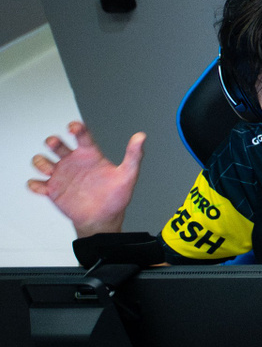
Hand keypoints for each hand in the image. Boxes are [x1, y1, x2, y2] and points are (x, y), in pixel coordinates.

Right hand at [28, 122, 145, 236]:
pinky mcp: (52, 190)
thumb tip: (141, 137)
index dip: (76, 128)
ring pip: (41, 161)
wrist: (104, 219)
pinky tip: (43, 188)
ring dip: (41, 162)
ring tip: (49, 170)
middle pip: (56, 145)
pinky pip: (36, 184)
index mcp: (90, 155)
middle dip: (52, 141)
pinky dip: (35, 184)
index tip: (74, 127)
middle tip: (55, 145)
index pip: (81, 135)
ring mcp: (61, 175)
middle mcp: (73, 162)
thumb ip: (134, 155)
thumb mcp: (128, 175)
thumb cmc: (116, 196)